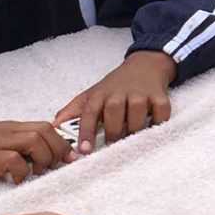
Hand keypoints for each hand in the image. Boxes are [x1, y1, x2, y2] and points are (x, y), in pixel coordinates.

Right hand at [0, 119, 74, 184]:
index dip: (60, 141)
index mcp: (7, 127)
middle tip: (57, 167)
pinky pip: (15, 160)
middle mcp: (6, 131)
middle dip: (59, 149)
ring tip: (36, 173)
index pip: (44, 126)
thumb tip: (33, 158)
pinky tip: (15, 180)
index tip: (68, 158)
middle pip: (46, 130)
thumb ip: (9, 144)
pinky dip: (22, 172)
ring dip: (44, 158)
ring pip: (36, 140)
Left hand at [58, 50, 175, 149]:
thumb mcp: (92, 94)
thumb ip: (73, 111)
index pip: (89, 114)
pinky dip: (158, 123)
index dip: (86, 133)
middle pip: (114, 116)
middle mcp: (119, 93)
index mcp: (100, 94)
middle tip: (114, 142)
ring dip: (135, 131)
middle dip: (114, 133)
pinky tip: (152, 126)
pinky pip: (160, 115)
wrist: (145, 65)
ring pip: (138, 118)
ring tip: (132, 136)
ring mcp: (141, 94)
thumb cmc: (115, 86)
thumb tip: (54, 126)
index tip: (85, 150)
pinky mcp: (160, 96)